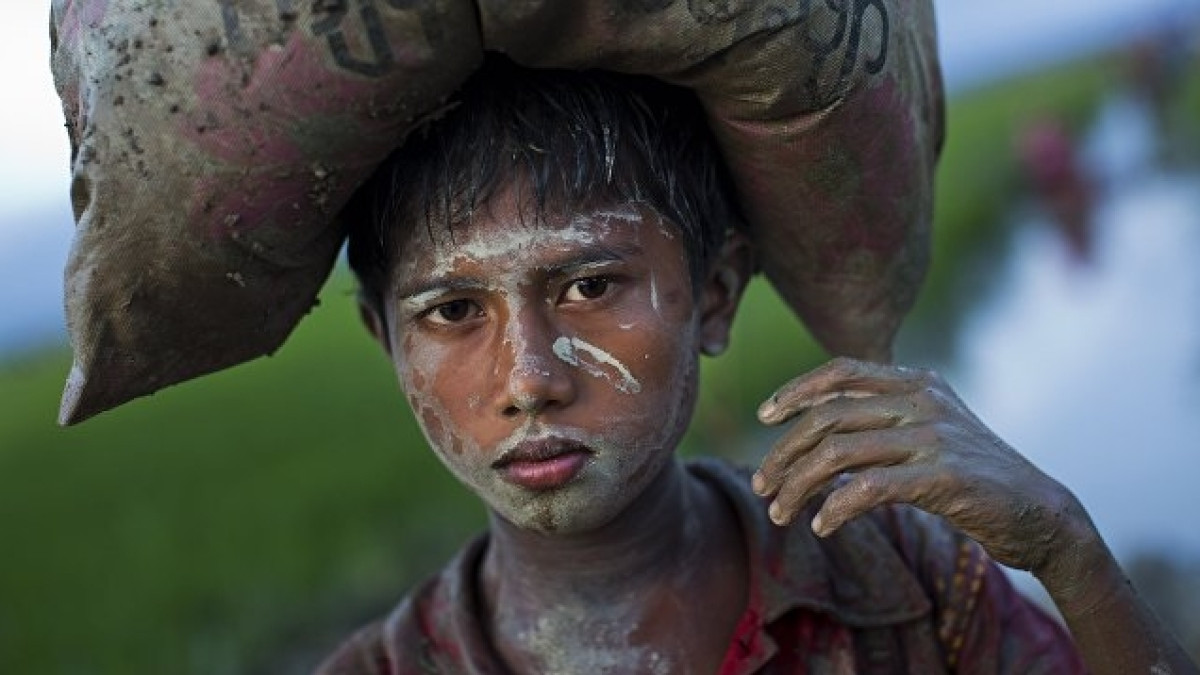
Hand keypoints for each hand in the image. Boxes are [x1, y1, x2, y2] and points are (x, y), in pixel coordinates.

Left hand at [752, 357, 1095, 575]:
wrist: (1041, 512)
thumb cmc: (974, 477)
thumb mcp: (930, 431)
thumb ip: (884, 418)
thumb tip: (817, 430)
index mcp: (918, 382)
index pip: (841, 370)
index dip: (796, 390)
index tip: (764, 416)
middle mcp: (923, 401)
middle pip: (828, 416)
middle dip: (784, 451)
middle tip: (762, 483)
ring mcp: (934, 436)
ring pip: (838, 452)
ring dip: (798, 485)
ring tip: (780, 512)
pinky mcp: (943, 477)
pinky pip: (867, 489)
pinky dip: (834, 508)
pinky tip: (821, 526)